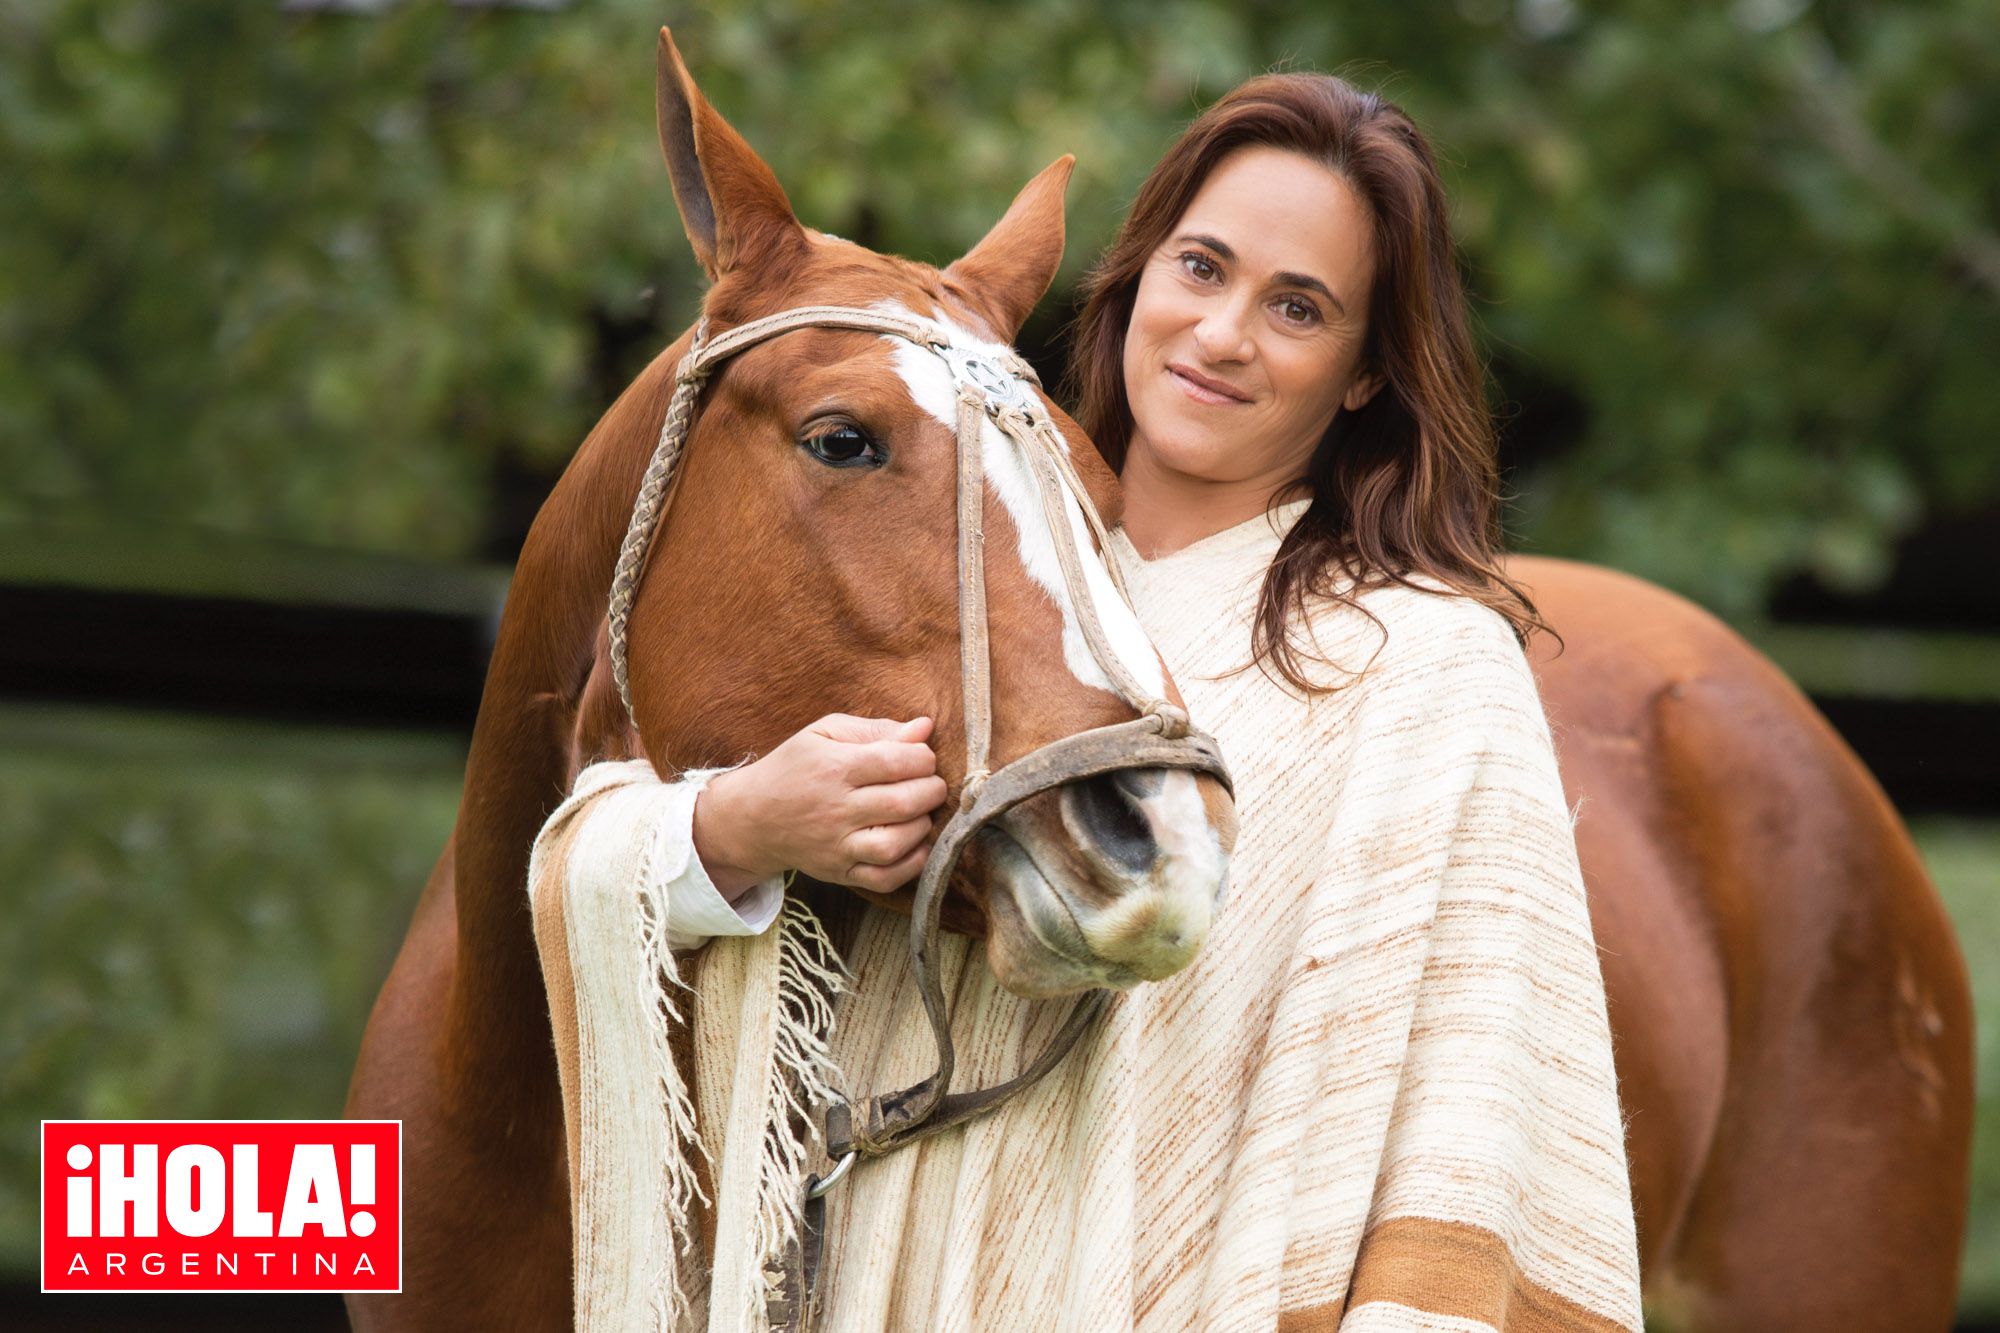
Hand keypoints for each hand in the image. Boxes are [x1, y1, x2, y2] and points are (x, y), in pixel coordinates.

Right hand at [691, 714, 948, 897]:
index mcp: (834, 768)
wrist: (752, 818)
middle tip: (931, 785)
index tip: (922, 757)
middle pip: (902, 803)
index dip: (923, 757)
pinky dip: (911, 864)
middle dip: (931, 791)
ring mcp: (836, 847)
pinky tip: (914, 844)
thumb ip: (875, 729)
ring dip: (922, 827)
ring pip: (894, 845)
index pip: (896, 761)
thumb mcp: (824, 734)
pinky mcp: (839, 874)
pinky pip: (884, 879)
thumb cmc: (795, 768)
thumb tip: (925, 727)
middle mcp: (835, 810)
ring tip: (920, 813)